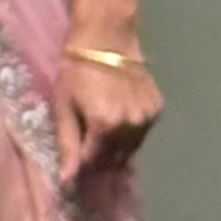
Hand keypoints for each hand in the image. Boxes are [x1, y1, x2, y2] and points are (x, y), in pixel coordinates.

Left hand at [55, 35, 160, 190]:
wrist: (106, 40)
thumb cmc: (76, 72)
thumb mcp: (63, 106)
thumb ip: (68, 144)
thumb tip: (67, 179)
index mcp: (105, 127)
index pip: (93, 163)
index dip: (81, 165)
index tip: (73, 162)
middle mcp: (131, 127)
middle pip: (115, 160)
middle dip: (99, 160)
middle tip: (86, 147)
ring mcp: (148, 119)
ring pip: (131, 150)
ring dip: (116, 149)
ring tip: (102, 133)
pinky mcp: (158, 110)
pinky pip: (143, 133)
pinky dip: (131, 133)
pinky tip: (119, 119)